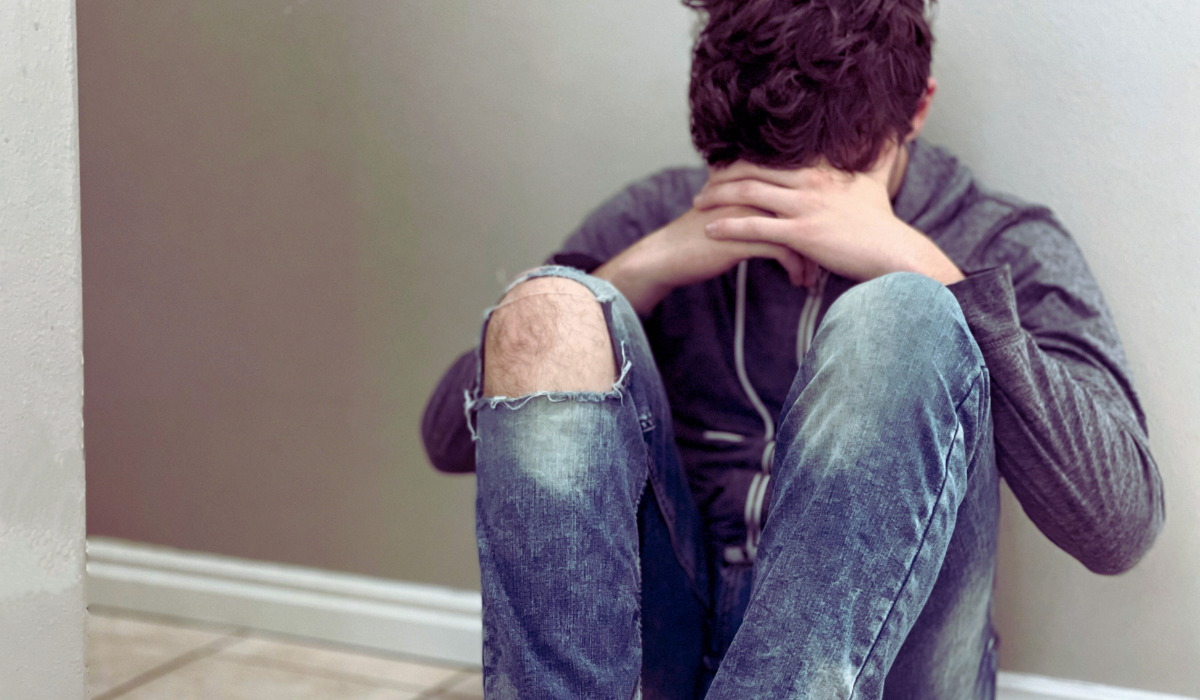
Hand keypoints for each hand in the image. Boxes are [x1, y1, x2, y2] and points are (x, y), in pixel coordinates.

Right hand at [594, 205, 817, 315]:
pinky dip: (796, 268)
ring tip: (814, 277)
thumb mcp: (731, 212)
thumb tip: (785, 210)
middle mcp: (751, 190)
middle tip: (828, 259)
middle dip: (820, 238)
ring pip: (797, 230)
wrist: (666, 255)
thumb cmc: (700, 237)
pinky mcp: (741, 237)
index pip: (799, 190)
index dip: (817, 214)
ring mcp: (746, 212)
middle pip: (803, 209)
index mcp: (751, 179)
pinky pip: (783, 251)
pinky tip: (797, 281)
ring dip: (811, 257)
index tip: (826, 238)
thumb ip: (756, 203)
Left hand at [694, 146, 963, 284]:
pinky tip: (710, 231)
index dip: (741, 162)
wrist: (894, 251)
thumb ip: (878, 154)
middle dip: (721, 178)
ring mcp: (804, 206)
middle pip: (751, 171)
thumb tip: (893, 130)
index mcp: (818, 168)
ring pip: (748, 195)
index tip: (721, 169)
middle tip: (702, 187)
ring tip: (697, 206)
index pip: (769, 158)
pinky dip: (728, 228)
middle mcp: (808, 181)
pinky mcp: (802, 233)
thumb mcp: (876, 179)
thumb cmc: (882, 222)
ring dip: (717, 199)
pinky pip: (754, 227)